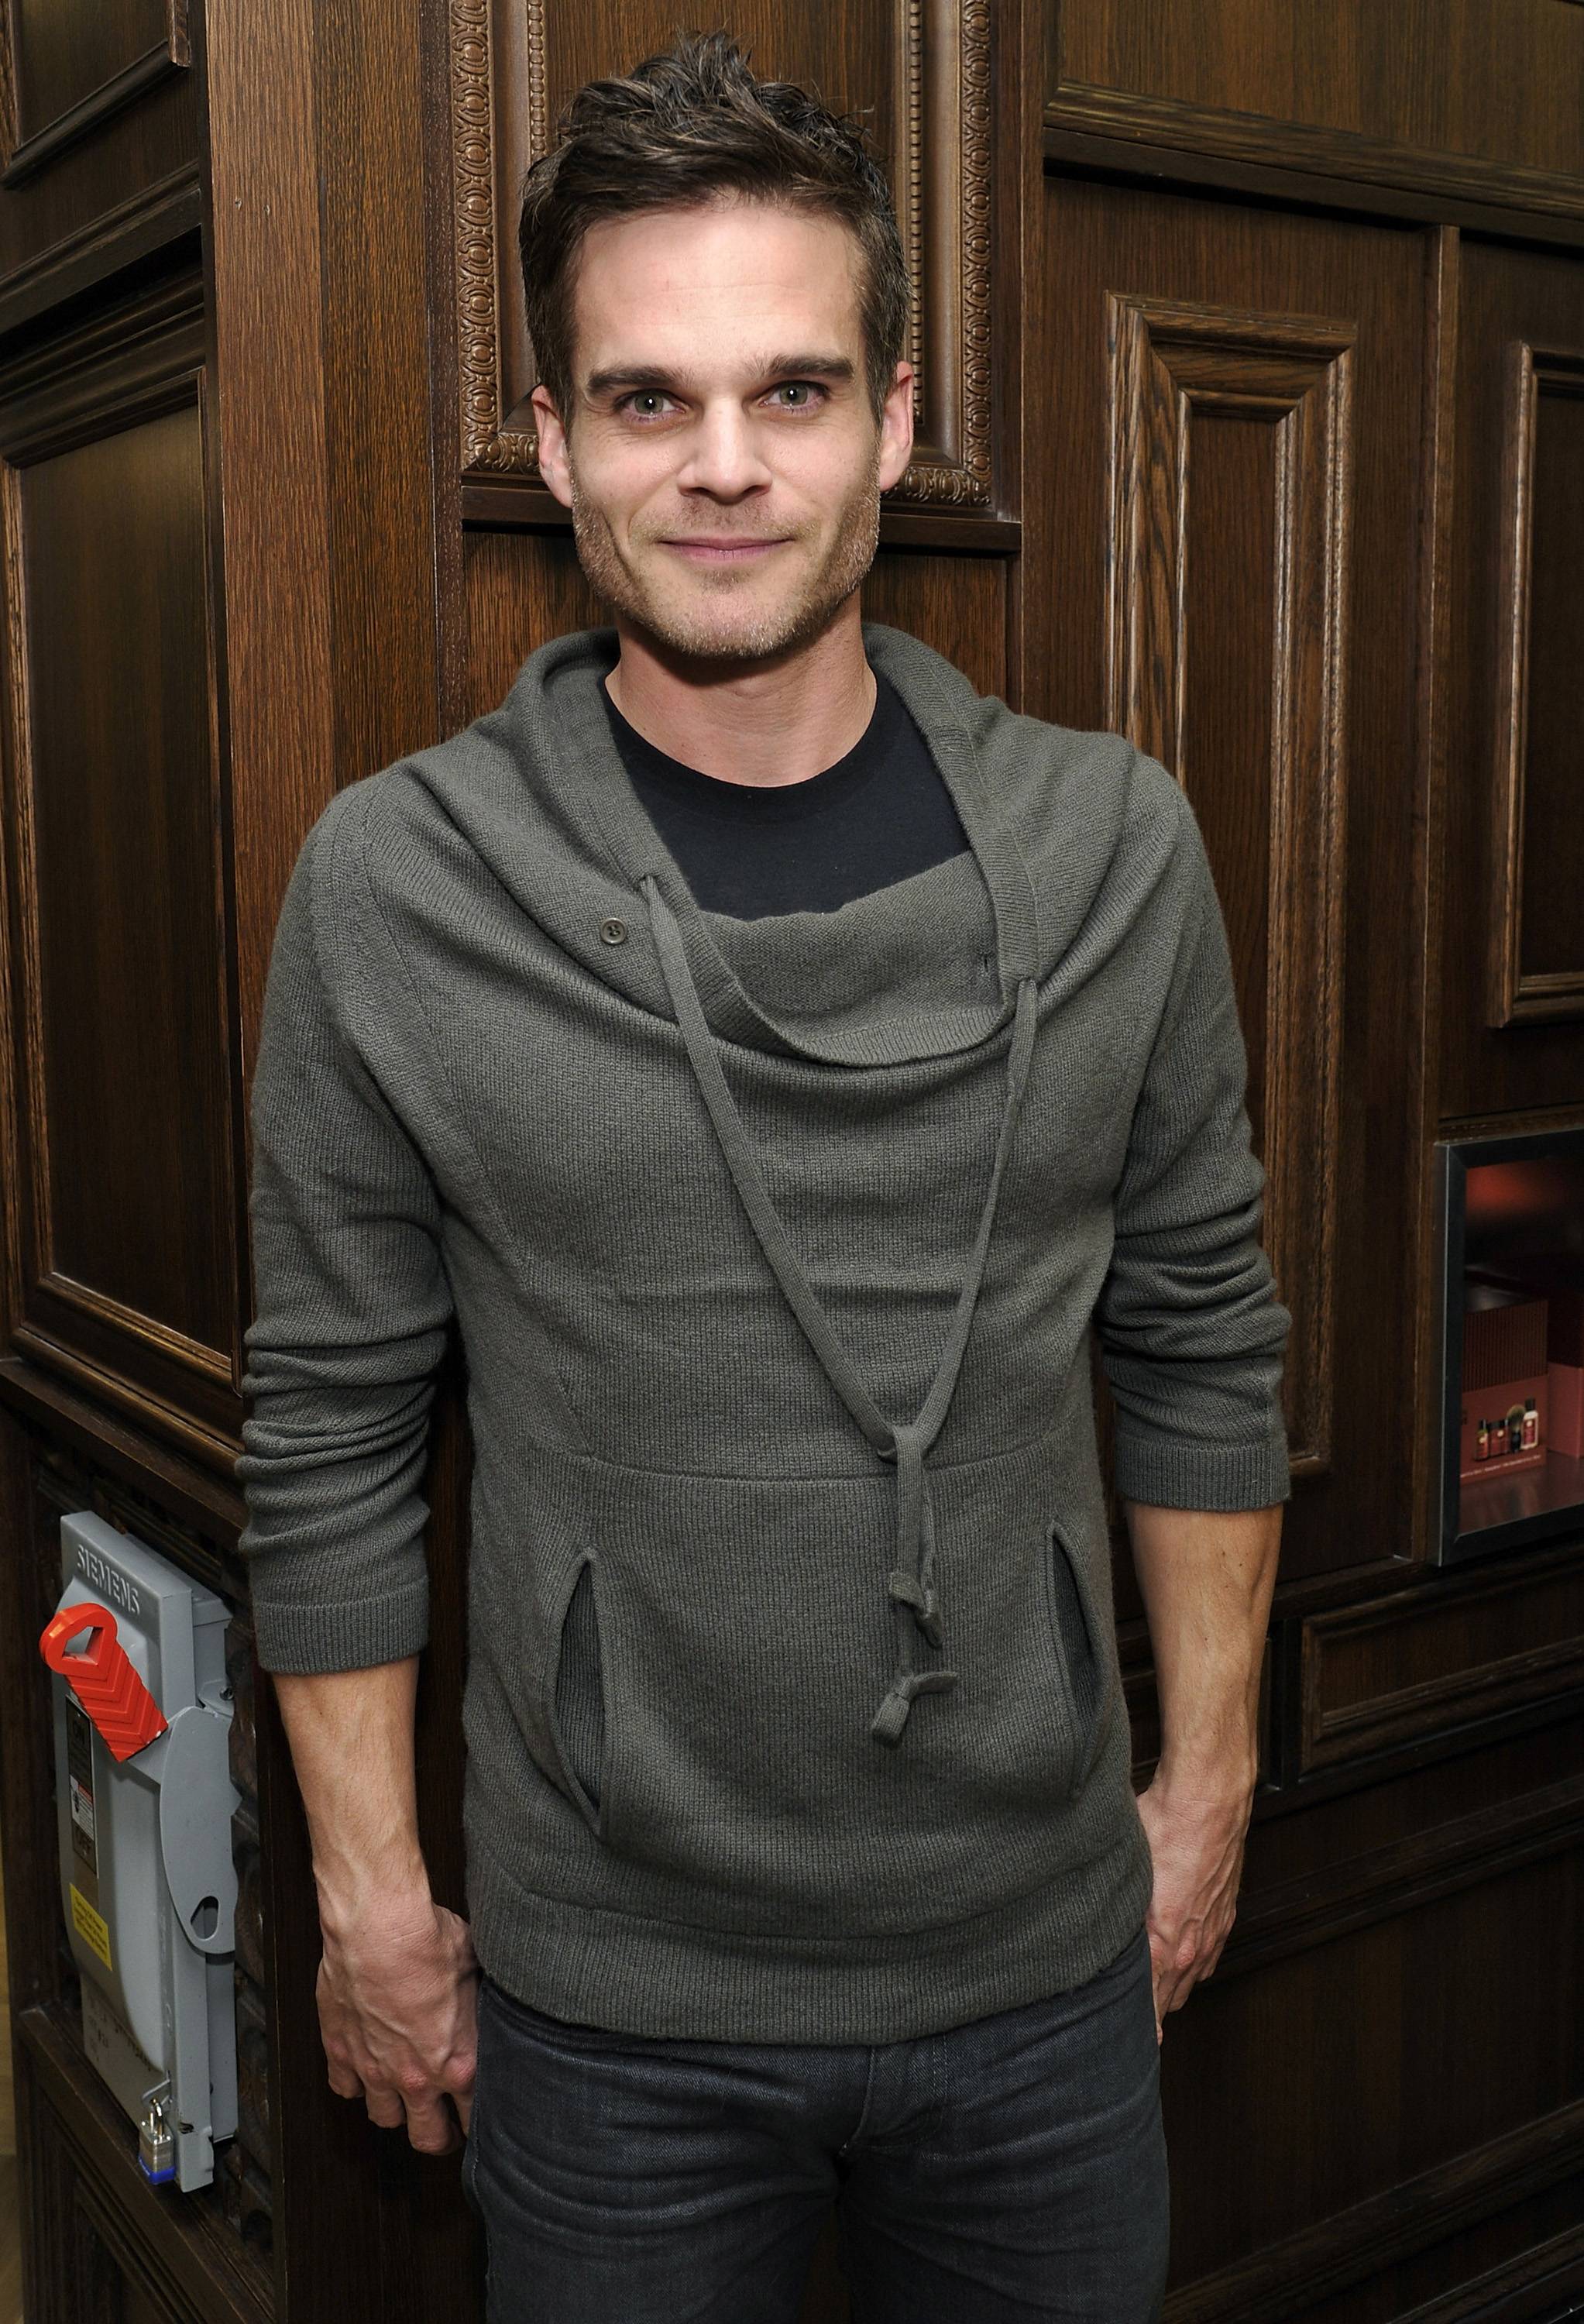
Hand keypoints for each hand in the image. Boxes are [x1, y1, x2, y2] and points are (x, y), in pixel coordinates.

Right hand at [315, 1885, 480, 2153]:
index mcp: (458, 2062)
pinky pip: (345, 2089)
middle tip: (446, 2132)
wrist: (379, 1929)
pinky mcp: (341, 2052)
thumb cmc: (430, 1943)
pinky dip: (355, 2086)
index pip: (475, 2114)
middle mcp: (416, 2078)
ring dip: (397, 2114)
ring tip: (405, 2105)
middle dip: (440, 2138)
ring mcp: (375, 2070)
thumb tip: (490, 2000)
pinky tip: (364, 2075)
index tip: (479, 2120)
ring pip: (385, 2119)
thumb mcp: (475, 1970)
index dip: (479, 2120)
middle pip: (428, 2137)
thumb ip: (479, 2003)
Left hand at [1134, 1761, 1253, 2043]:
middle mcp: (1190, 1945)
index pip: (1150, 2003)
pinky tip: (1183, 1965)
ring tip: (1155, 2002)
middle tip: (1132, 2026)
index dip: (1140, 2028)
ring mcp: (1211, 1930)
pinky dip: (1194, 1965)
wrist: (1209, 1800)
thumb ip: (1107, 1906)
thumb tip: (1080, 1920)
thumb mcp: (1122, 1871)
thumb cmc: (1163, 1826)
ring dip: (1173, 1989)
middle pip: (1170, 1998)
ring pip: (1190, 1978)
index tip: (1130, 2049)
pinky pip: (1208, 1954)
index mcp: (1162, 1940)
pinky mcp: (1225, 1912)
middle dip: (1152, 2012)